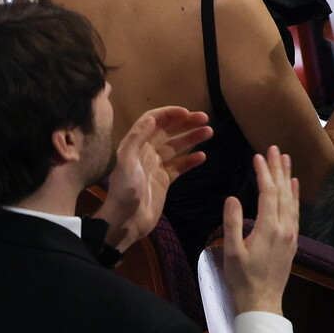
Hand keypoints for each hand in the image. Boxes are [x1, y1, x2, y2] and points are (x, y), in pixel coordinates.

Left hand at [94, 107, 211, 251]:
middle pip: (168, 131)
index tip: (187, 112)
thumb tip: (152, 118)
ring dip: (192, 138)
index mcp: (136, 144)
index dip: (170, 114)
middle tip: (205, 118)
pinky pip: (180, 166)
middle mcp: (146, 152)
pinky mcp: (164, 180)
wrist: (125, 221)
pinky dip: (191, 160)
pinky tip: (203, 156)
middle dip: (186, 123)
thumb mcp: (125, 162)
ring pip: (177, 147)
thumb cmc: (124, 190)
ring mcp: (156, 166)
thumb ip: (137, 138)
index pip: (153, 121)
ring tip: (209, 132)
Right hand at [223, 146, 299, 314]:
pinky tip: (293, 186)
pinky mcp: (292, 240)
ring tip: (286, 159)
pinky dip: (294, 195)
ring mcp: (291, 234)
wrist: (262, 301)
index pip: (268, 192)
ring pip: (291, 199)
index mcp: (269, 228)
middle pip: (282, 191)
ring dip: (288, 178)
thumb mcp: (231, 251)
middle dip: (278, 168)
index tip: (258, 156)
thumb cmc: (243, 278)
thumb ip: (232, 223)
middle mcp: (285, 227)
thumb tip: (232, 198)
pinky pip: (295, 211)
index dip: (263, 172)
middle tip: (275, 148)